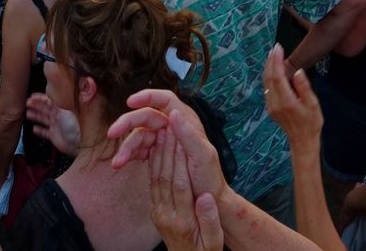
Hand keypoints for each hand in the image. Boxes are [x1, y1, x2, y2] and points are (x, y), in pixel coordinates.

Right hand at [25, 93, 79, 154]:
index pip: (50, 100)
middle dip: (36, 105)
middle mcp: (60, 116)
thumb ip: (71, 94)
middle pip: (46, 109)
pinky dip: (40, 131)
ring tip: (27, 114)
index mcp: (63, 108)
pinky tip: (34, 129)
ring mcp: (58, 126)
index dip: (41, 98)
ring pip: (44, 119)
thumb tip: (76, 80)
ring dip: (36, 116)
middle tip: (26, 104)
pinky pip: (46, 133)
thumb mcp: (72, 107)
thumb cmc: (79, 124)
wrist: (82, 142)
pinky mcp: (56, 136)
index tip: (32, 96)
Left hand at [149, 128, 223, 250]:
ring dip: (158, 154)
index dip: (180, 160)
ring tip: (161, 132)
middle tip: (169, 126)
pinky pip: (152, 185)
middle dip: (167, 150)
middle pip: (165, 177)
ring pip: (156, 179)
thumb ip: (209, 219)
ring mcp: (158, 214)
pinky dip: (154, 166)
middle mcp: (166, 215)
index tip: (182, 138)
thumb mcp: (213, 241)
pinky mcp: (155, 212)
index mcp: (183, 220)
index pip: (180, 184)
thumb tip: (206, 197)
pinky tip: (156, 151)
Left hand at [264, 44, 322, 157]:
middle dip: (271, 61)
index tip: (279, 48)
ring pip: (266, 83)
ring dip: (268, 67)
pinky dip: (269, 76)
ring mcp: (271, 106)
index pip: (278, 76)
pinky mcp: (270, 108)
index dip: (276, 61)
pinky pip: (267, 88)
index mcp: (286, 101)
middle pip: (269, 78)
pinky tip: (273, 70)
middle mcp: (275, 103)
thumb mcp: (313, 104)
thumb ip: (304, 87)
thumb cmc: (311, 122)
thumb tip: (298, 71)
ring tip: (273, 54)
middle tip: (275, 47)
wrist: (302, 141)